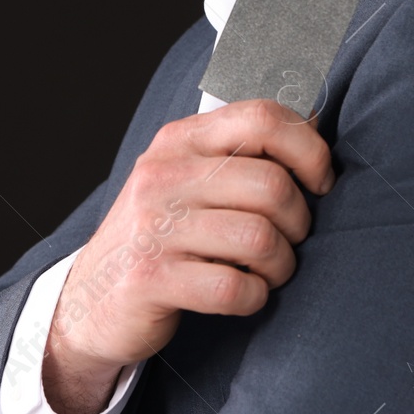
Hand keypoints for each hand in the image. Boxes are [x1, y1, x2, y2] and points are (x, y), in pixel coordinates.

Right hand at [42, 98, 333, 413]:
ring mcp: (153, 225)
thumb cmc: (161, 234)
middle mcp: (163, 174)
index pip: (262, 117)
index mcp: (180, 140)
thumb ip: (242, 149)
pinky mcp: (150, 278)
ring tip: (267, 271)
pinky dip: (253, 297)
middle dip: (298, 222)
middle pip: (272, 184)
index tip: (320, 182)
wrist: (92, 297)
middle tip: (289, 240)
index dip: (310, 149)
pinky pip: (233, 287)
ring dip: (280, 265)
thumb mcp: (190, 177)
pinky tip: (243, 295)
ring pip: (260, 238)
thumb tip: (314, 115)